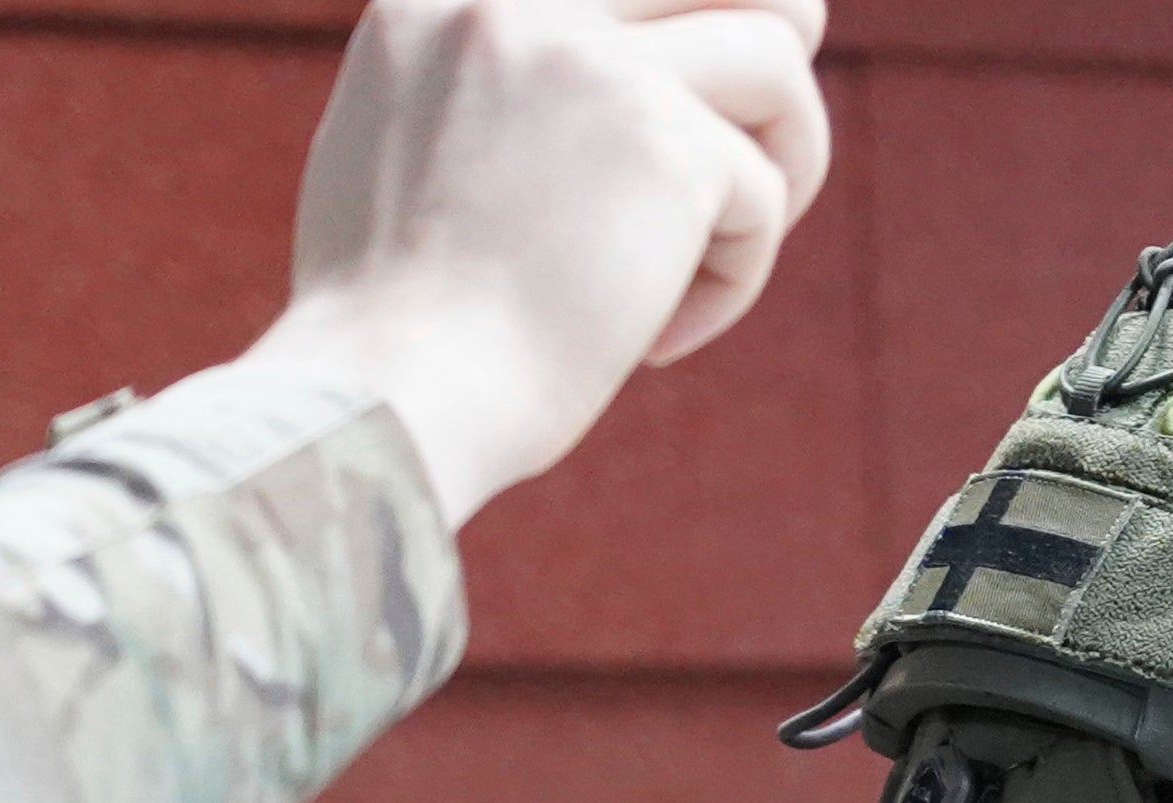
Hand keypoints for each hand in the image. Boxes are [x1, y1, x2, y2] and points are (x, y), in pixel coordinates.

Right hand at [237, 0, 835, 526]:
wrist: (386, 397)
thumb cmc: (398, 325)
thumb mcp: (410, 153)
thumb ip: (494, 90)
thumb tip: (617, 96)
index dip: (682, 31)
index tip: (689, 114)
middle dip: (771, 54)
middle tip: (756, 153)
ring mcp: (591, 58)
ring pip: (777, 55)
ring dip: (786, 163)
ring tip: (716, 256)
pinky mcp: (663, 141)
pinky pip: (763, 192)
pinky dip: (730, 279)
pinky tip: (656, 341)